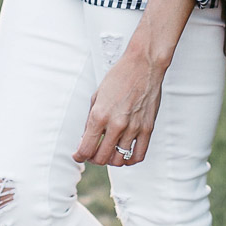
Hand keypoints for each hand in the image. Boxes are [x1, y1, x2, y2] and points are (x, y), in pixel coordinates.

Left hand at [75, 47, 165, 167]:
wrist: (144, 65)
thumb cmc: (120, 76)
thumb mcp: (97, 96)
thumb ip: (90, 119)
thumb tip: (86, 138)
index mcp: (100, 115)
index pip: (86, 149)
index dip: (79, 156)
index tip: (78, 155)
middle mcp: (116, 124)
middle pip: (101, 158)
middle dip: (93, 159)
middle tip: (92, 153)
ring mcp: (133, 128)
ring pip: (119, 160)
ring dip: (110, 159)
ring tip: (108, 152)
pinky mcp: (147, 128)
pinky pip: (138, 155)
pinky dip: (129, 160)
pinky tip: (125, 154)